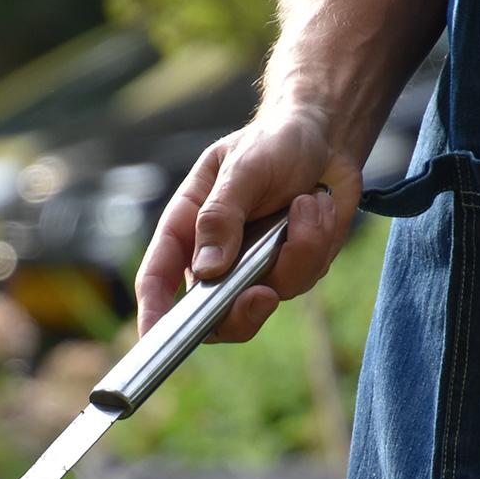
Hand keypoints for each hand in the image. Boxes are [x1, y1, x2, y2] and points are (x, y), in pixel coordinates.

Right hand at [134, 107, 360, 340]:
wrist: (326, 139)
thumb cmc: (272, 143)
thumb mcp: (242, 168)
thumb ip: (222, 216)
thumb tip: (207, 270)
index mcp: (187, 228)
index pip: (158, 278)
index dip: (153, 313)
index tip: (155, 339)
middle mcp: (215, 256)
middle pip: (212, 315)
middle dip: (240, 312)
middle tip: (262, 295)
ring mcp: (254, 268)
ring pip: (268, 296)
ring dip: (297, 251)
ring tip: (307, 202)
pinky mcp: (291, 269)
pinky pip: (304, 279)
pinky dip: (317, 242)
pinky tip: (318, 206)